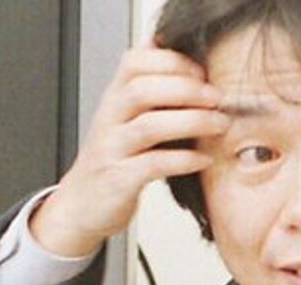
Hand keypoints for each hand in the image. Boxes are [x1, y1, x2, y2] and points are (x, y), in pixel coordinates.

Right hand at [32, 45, 228, 256]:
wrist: (80, 207)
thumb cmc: (112, 163)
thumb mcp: (126, 121)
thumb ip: (151, 95)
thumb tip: (193, 69)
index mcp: (113, 100)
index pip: (135, 61)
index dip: (172, 61)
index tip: (203, 72)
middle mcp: (109, 120)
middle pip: (141, 89)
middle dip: (187, 88)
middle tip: (218, 98)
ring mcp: (112, 150)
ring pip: (149, 126)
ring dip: (192, 121)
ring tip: (220, 125)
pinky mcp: (119, 180)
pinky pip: (153, 164)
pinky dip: (184, 159)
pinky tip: (204, 159)